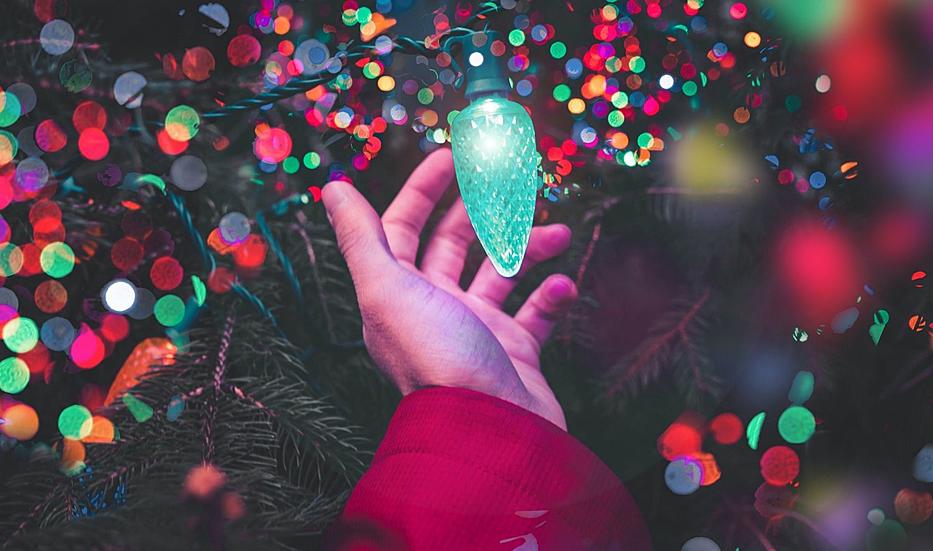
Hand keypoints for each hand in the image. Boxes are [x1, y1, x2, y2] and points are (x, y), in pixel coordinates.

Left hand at [321, 149, 576, 429]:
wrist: (493, 432)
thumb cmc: (437, 359)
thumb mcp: (388, 290)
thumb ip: (361, 238)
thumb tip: (333, 188)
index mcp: (398, 293)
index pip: (404, 227)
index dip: (422, 188)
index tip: (452, 156)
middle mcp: (434, 309)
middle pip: (455, 244)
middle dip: (483, 210)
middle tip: (515, 180)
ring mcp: (476, 331)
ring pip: (502, 272)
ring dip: (530, 247)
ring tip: (559, 231)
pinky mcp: (514, 354)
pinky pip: (536, 313)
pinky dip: (552, 295)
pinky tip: (564, 286)